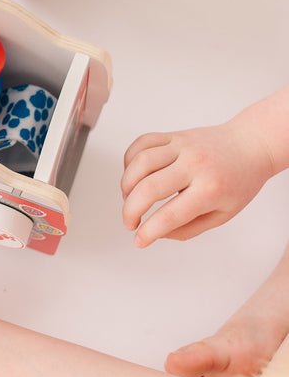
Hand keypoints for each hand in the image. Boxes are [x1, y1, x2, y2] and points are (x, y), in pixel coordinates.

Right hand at [121, 122, 273, 246]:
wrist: (250, 145)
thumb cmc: (238, 182)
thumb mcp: (223, 215)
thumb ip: (189, 228)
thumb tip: (156, 232)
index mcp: (211, 189)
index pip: (171, 214)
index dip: (149, 231)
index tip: (139, 241)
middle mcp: (194, 164)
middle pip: (149, 187)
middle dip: (130, 210)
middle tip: (129, 222)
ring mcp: (182, 146)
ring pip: (140, 162)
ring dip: (126, 184)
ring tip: (128, 198)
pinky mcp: (173, 135)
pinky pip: (141, 143)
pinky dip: (129, 160)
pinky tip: (133, 175)